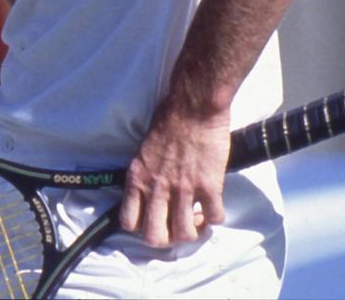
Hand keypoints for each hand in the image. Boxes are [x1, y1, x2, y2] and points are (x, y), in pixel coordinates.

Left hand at [118, 100, 230, 246]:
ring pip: (185, 234)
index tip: (153, 220)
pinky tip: (214, 206)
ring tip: (197, 217)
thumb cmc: (168, 119)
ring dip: (193, 230)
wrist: (194, 106)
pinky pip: (214, 217)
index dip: (141, 227)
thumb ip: (145, 173)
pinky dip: (215, 217)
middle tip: (176, 226)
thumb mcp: (144, 149)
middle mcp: (157, 188)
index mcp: (137, 178)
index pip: (128, 221)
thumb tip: (148, 190)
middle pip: (155, 237)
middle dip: (167, 238)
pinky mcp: (209, 186)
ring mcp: (184, 189)